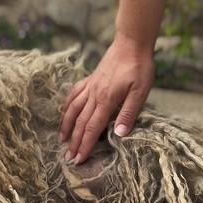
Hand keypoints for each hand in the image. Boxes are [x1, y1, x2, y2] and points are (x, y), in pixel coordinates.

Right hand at [59, 36, 154, 164]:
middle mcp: (94, 95)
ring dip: (67, 126)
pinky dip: (68, 105)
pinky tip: (66, 111)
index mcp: (106, 100)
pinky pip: (74, 94)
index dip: (85, 145)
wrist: (131, 43)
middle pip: (81, 122)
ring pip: (73, 109)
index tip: (79, 159)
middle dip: (74, 142)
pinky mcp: (91, 79)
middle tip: (68, 158)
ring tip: (61, 139)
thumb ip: (128, 113)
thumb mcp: (140, 92)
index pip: (92, 128)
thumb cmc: (139, 67)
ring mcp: (90, 86)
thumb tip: (119, 135)